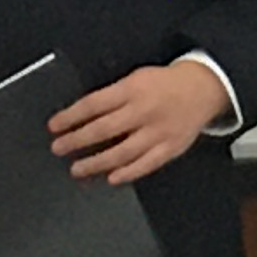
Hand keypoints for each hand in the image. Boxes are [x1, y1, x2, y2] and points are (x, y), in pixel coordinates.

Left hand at [52, 59, 232, 185]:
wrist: (202, 89)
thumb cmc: (163, 84)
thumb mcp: (135, 78)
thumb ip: (112, 97)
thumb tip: (81, 117)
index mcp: (132, 89)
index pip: (94, 104)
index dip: (71, 116)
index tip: (54, 126)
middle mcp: (144, 111)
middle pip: (104, 129)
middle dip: (76, 141)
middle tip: (59, 149)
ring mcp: (158, 132)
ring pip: (122, 152)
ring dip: (96, 162)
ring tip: (77, 169)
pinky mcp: (170, 148)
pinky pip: (146, 164)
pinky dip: (127, 173)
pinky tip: (111, 178)